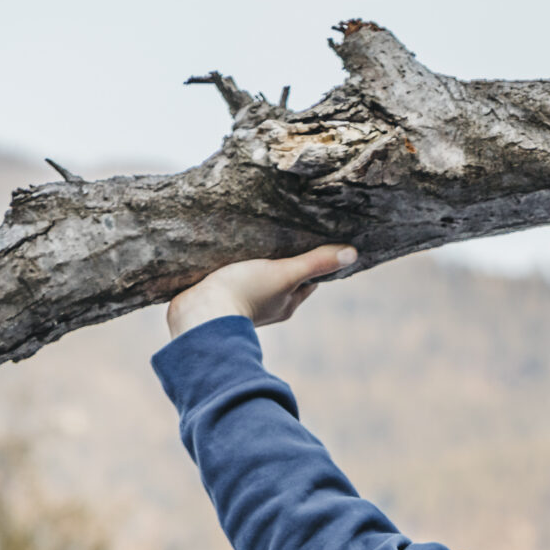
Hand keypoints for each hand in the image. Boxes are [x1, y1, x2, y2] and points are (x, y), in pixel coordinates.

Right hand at [166, 244, 358, 337]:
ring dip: (260, 265)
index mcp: (287, 304)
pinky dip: (237, 270)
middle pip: (285, 280)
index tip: (318, 242)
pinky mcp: (220, 299)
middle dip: (287, 261)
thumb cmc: (244, 293)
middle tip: (288, 235)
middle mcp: (270, 307)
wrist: (197, 314)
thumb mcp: (284, 273)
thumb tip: (352, 254)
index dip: (314, 263)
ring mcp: (244, 304)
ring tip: (258, 241)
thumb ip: (315, 263)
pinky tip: (231, 256)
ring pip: (259, 281)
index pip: (309, 280)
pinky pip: (235, 282)